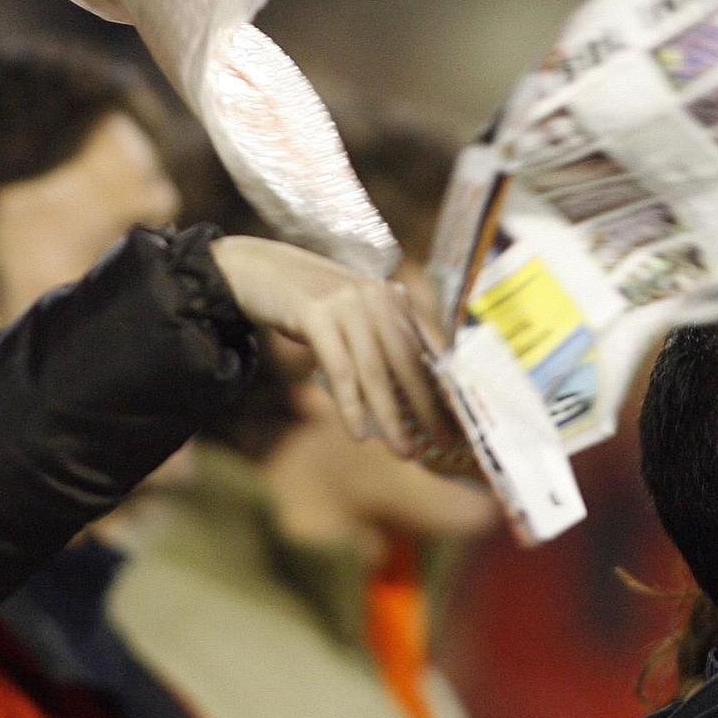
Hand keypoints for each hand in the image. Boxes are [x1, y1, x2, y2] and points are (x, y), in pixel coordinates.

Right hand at [208, 236, 447, 455]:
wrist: (256, 267)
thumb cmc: (309, 299)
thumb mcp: (352, 312)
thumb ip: (381, 336)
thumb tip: (413, 391)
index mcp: (391, 297)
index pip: (427, 346)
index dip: (445, 385)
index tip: (461, 420)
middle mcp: (376, 296)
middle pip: (408, 361)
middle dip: (427, 407)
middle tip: (444, 443)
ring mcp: (346, 303)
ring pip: (376, 370)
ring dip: (391, 415)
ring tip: (404, 450)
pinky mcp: (315, 313)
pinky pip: (339, 368)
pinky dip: (351, 403)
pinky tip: (359, 432)